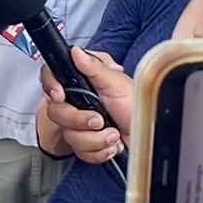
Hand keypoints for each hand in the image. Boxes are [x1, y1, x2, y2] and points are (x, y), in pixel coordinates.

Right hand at [39, 48, 132, 163]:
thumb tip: (76, 52)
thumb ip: (95, 67)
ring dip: (94, 139)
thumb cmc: (139, 108)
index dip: (51, 85)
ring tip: (113, 134)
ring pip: (68, 135)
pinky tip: (111, 145)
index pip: (52, 75)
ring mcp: (80, 123)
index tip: (60, 95)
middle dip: (78, 120)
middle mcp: (78, 101)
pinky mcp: (85, 143)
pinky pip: (79, 151)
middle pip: (56, 111)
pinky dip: (98, 151)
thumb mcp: (119, 84)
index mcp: (83, 81)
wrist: (151, 139)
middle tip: (99, 120)